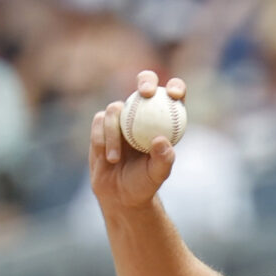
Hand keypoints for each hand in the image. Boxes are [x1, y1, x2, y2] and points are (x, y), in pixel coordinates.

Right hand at [89, 71, 183, 214]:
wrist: (120, 194)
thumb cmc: (143, 184)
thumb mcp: (157, 175)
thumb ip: (163, 159)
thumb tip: (161, 140)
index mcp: (163, 121)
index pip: (173, 96)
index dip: (176, 87)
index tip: (174, 95)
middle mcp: (142, 113)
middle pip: (145, 84)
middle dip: (146, 81)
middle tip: (145, 93)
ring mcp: (121, 117)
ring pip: (115, 108)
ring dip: (113, 132)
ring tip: (115, 159)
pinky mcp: (101, 124)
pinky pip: (99, 121)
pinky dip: (102, 138)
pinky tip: (106, 157)